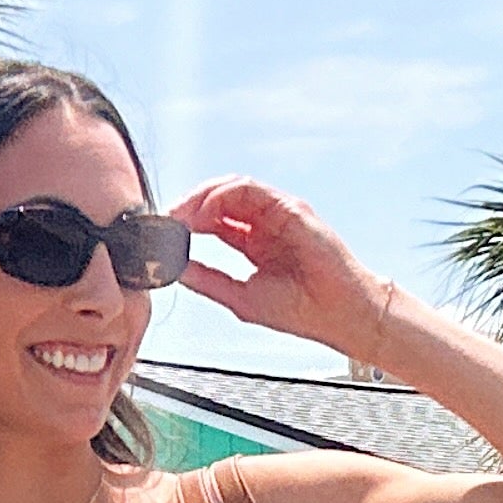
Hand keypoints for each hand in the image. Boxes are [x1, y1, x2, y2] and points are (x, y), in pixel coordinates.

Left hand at [169, 179, 398, 358]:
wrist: (339, 314)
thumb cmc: (301, 310)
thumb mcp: (241, 297)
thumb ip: (209, 280)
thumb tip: (175, 267)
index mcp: (253, 243)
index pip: (213, 222)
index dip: (186, 224)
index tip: (163, 235)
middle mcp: (264, 224)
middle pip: (218, 200)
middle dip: (188, 206)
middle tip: (166, 221)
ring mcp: (278, 213)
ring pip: (231, 188)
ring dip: (200, 198)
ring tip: (181, 216)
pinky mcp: (290, 207)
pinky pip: (249, 189)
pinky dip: (222, 196)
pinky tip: (205, 213)